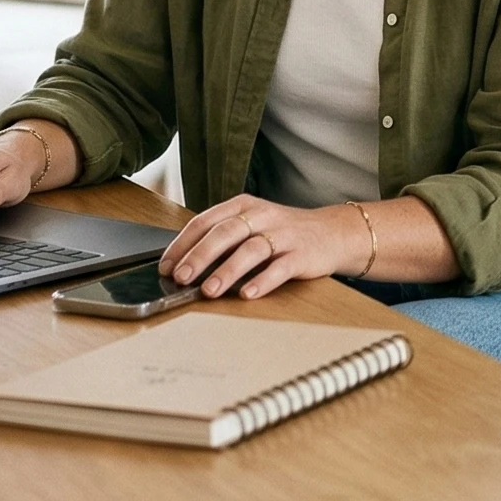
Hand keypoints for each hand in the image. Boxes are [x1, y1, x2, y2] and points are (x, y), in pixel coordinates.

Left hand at [160, 194, 359, 299]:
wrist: (334, 233)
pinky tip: (248, 294)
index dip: (183, 244)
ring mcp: (283, 234)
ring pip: (251, 250)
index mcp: (243, 206)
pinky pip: (280, 267)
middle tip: (180, 278)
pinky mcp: (302, 254)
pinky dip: (263, 281)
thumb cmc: (284, 233)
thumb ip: (222, 240)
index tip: (166, 266)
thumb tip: (183, 266)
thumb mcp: (251, 226)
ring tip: (209, 291)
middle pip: (225, 233)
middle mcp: (262, 216)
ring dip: (227, 271)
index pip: (205, 221)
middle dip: (199, 256)